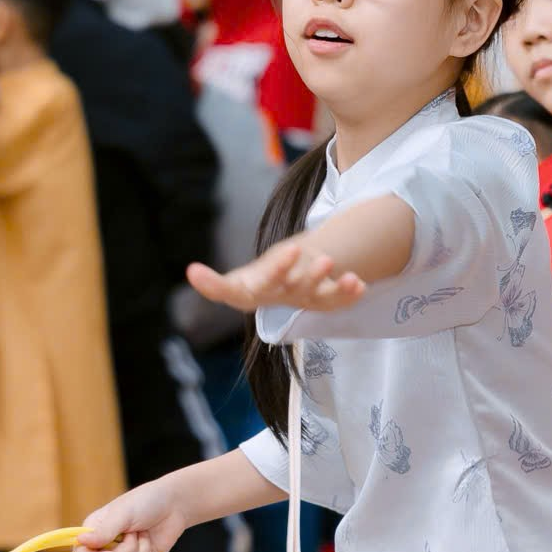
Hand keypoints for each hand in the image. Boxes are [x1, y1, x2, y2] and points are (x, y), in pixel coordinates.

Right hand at [73, 478, 193, 551]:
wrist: (174, 505)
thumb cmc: (146, 502)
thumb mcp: (123, 513)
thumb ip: (104, 530)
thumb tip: (80, 541)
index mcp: (95, 531)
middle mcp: (106, 547)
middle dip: (129, 549)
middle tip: (136, 531)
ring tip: (145, 534)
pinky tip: (154, 546)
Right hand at [187, 239, 366, 314]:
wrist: (295, 286)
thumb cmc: (263, 281)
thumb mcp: (239, 282)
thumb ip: (217, 285)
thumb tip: (191, 273)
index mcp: (251, 293)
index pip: (235, 294)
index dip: (221, 286)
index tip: (202, 271)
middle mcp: (277, 299)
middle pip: (278, 288)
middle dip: (284, 271)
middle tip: (292, 249)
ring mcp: (302, 301)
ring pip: (311, 293)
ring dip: (319, 278)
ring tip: (328, 260)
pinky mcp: (326, 302)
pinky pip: (338, 301)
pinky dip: (348, 293)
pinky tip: (359, 283)